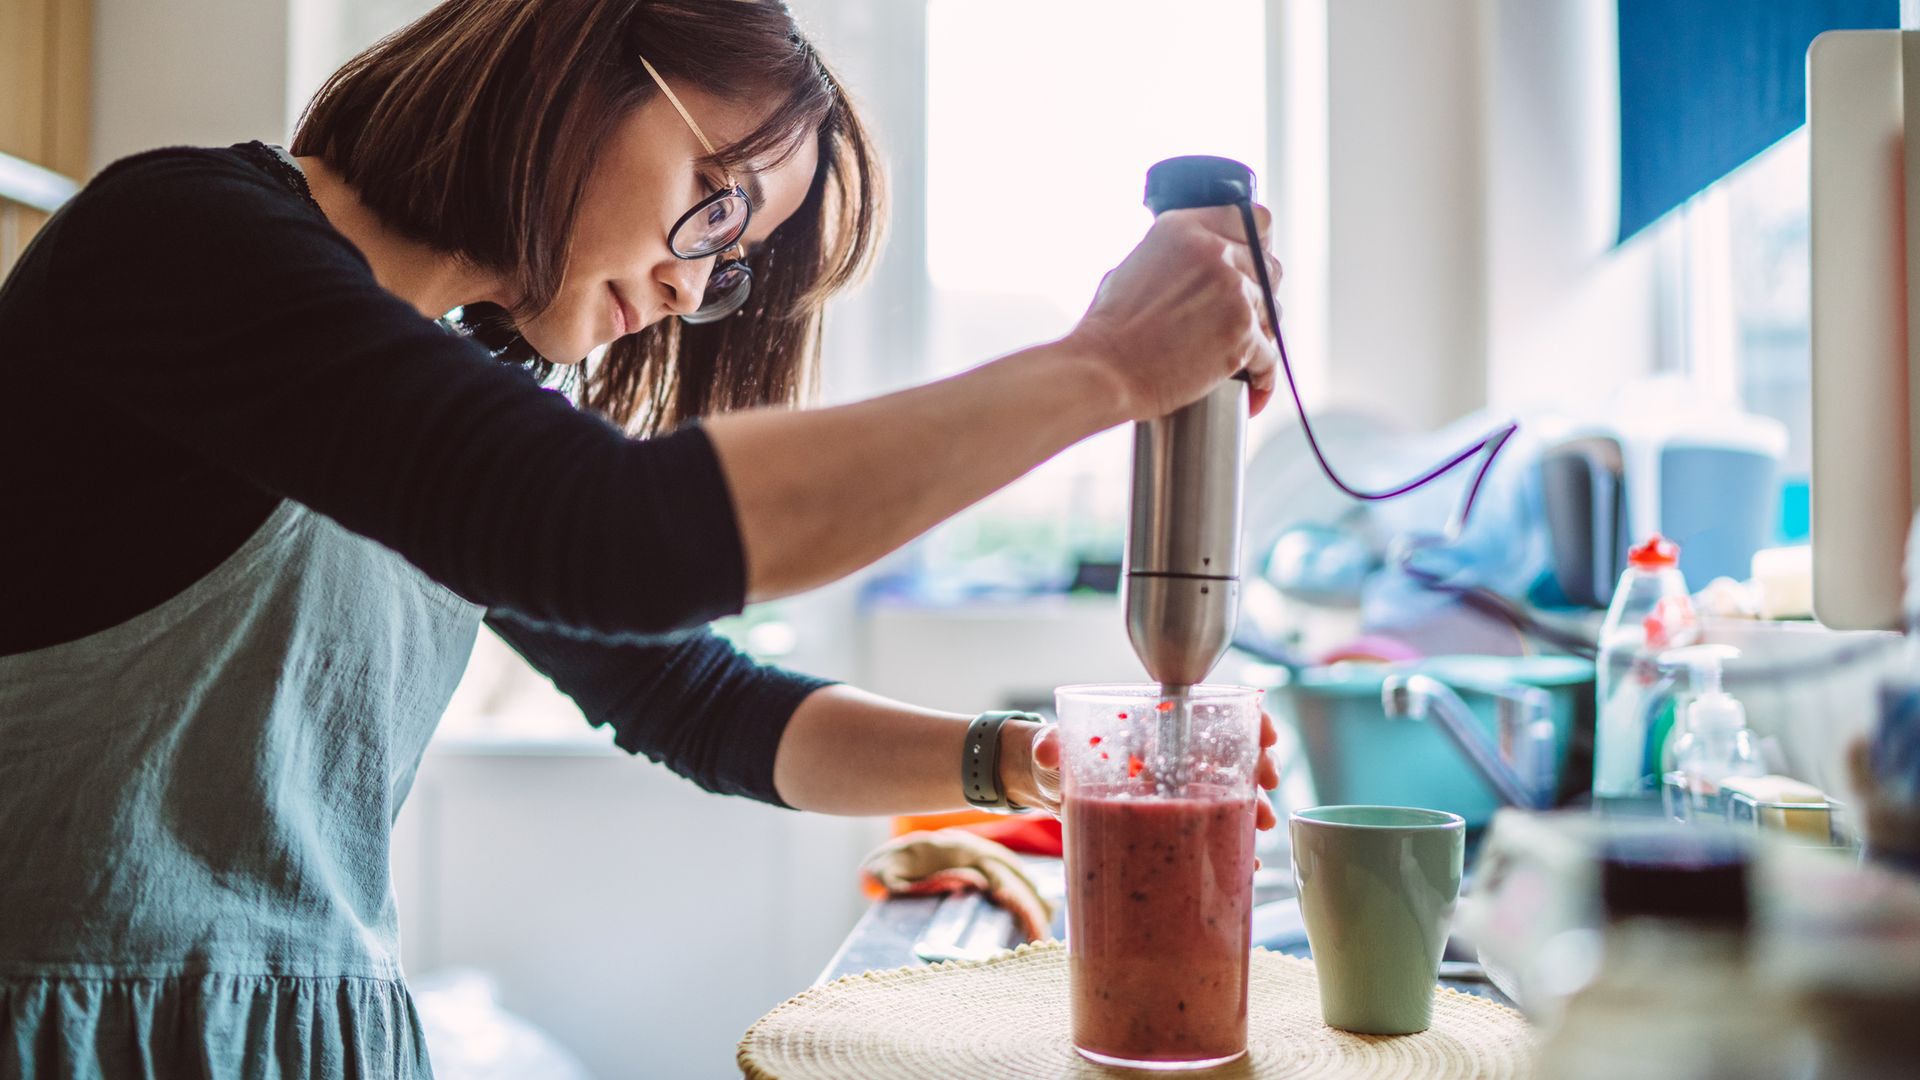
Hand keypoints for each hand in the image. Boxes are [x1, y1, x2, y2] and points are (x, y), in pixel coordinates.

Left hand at [1000, 710, 1283, 831]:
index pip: (1214, 711)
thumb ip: (1048, 743)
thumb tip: (1047, 750)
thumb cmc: (1055, 754)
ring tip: (1262, 826)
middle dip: (1260, 766)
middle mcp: (1173, 756)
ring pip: (1229, 792)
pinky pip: (1209, 830)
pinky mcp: (1169, 823)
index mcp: (1155, 727)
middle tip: (1267, 785)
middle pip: (1232, 753)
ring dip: (1254, 807)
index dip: (1248, 718)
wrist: (1046, 788)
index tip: (1265, 733)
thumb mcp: (1050, 746)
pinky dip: (1230, 845)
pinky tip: (1246, 863)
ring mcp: (1175, 791)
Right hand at [1065, 204, 1282, 421]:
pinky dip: (1262, 375)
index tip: (1252, 262)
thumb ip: (1175, 256)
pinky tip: (1253, 385)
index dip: (1257, 244)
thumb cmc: (1108, 330)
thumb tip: (1196, 264)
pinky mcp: (1241, 335)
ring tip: (1237, 355)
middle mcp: (1214, 253)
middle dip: (1258, 293)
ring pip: (1272, 312)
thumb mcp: (1134, 265)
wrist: (1104, 371)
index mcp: (1185, 228)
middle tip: (1240, 316)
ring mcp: (1232, 292)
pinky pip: (1270, 356)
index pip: (1251, 219)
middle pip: (1269, 266)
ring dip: (1259, 333)